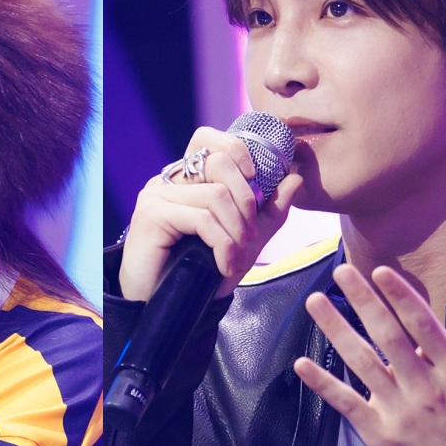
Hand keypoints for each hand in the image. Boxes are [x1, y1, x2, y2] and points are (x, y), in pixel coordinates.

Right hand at [119, 126, 302, 301]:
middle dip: (247, 200)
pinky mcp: (151, 215)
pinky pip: (202, 218)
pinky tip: (223, 265)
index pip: (208, 139)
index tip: (256, 180)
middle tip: (250, 234)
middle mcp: (167, 182)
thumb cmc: (200, 273)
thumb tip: (294, 177)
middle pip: (218, 162)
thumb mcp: (245, 240)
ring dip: (236, 230)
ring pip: (216, 195)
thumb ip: (269, 210)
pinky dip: (222, 244)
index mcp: (186, 181)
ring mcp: (156, 196)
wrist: (167, 307)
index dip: (237, 151)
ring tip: (236, 257)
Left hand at [293, 266, 445, 445]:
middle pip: (388, 337)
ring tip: (314, 301)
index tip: (378, 271)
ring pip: (362, 363)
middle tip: (340, 271)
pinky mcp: (379, 433)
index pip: (423, 324)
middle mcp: (425, 386)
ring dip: (336, 331)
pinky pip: (347, 403)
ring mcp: (400, 410)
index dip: (400, 297)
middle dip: (363, 302)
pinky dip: (324, 384)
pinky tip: (301, 363)